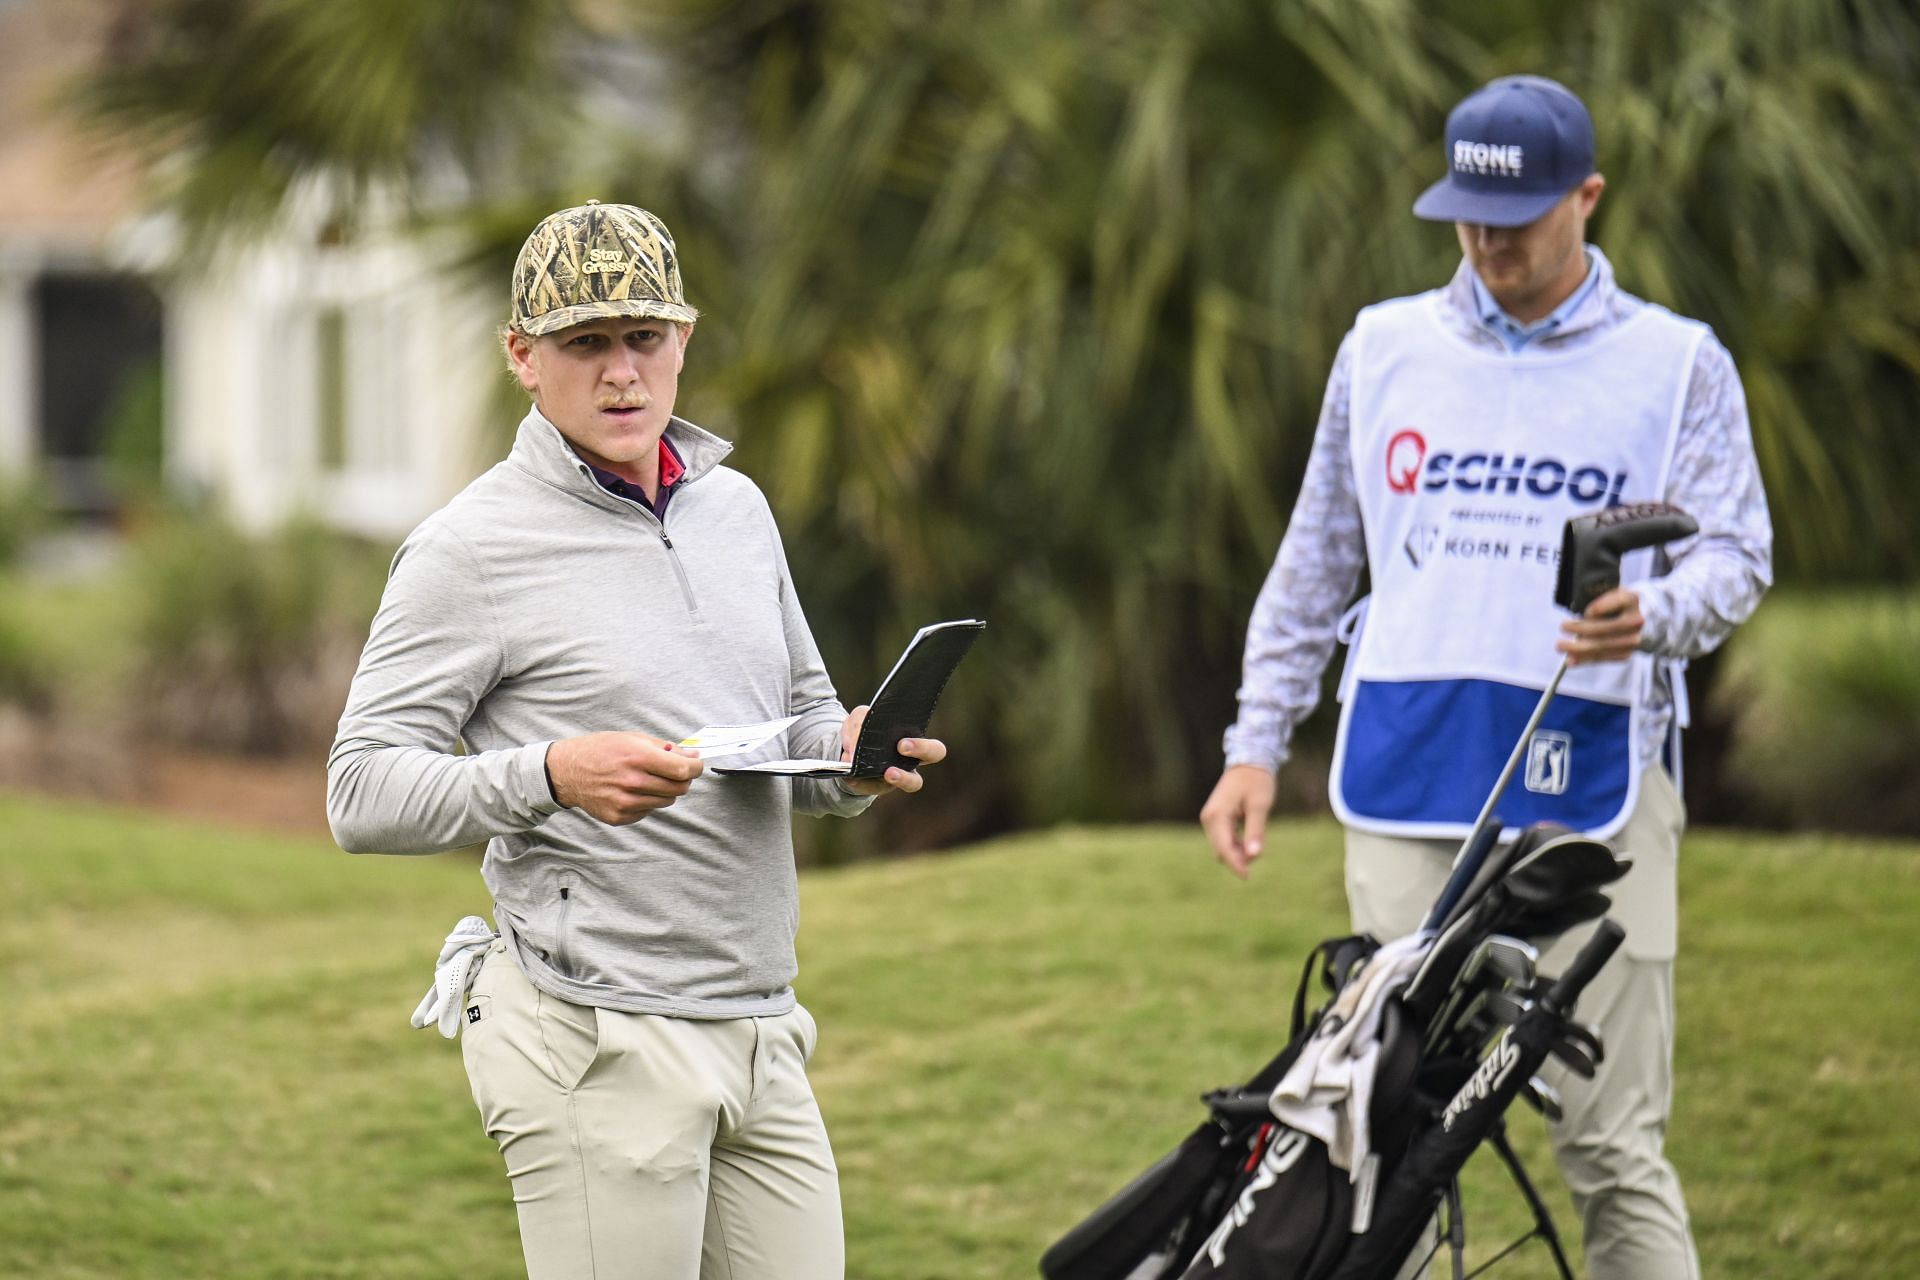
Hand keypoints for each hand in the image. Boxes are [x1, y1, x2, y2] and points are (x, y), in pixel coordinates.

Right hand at [545, 732, 703, 824]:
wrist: (567, 771)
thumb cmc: (601, 750)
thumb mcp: (633, 738)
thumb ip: (666, 748)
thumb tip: (693, 756)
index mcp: (638, 757)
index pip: (682, 770)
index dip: (696, 768)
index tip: (696, 765)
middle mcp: (632, 782)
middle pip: (679, 788)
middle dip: (683, 779)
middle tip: (676, 772)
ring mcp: (625, 803)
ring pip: (667, 801)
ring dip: (666, 790)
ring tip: (649, 778)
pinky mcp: (619, 817)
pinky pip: (649, 810)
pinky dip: (648, 801)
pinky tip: (632, 790)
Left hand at [836, 704, 947, 795]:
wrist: (845, 751)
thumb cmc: (862, 730)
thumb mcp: (859, 718)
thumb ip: (859, 723)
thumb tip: (855, 748)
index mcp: (913, 743)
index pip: (934, 748)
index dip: (923, 747)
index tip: (902, 743)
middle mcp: (912, 762)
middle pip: (931, 760)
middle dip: (921, 751)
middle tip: (902, 747)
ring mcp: (897, 777)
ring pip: (912, 783)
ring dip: (902, 778)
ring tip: (888, 773)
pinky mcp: (877, 788)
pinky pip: (872, 788)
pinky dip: (861, 781)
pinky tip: (851, 775)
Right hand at [1200, 764, 1275, 878]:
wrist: (1249, 761)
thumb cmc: (1256, 782)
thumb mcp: (1260, 806)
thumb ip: (1256, 831)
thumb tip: (1254, 856)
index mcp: (1217, 816)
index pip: (1223, 849)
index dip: (1235, 864)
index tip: (1247, 877)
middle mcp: (1209, 819)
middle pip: (1220, 850)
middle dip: (1237, 859)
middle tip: (1258, 854)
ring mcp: (1210, 818)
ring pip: (1221, 846)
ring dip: (1237, 852)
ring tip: (1256, 844)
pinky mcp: (1215, 818)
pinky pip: (1223, 839)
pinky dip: (1235, 845)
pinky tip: (1249, 841)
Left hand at [1556, 587, 1643, 666]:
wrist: (1628, 617)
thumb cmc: (1610, 604)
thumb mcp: (1603, 594)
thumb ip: (1593, 600)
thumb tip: (1578, 618)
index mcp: (1631, 599)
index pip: (1618, 602)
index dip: (1601, 607)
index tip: (1587, 612)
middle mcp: (1635, 620)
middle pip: (1606, 627)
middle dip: (1581, 628)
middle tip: (1564, 627)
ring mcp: (1633, 639)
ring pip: (1602, 646)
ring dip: (1578, 647)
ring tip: (1562, 646)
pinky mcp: (1625, 654)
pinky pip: (1601, 658)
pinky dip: (1584, 659)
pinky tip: (1571, 659)